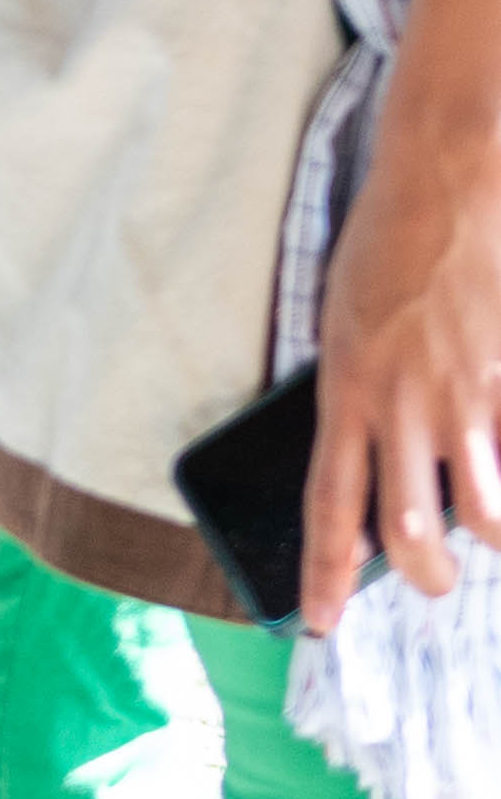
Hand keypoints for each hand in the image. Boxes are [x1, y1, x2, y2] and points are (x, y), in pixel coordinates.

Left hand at [304, 110, 500, 627]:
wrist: (444, 179)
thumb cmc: (388, 246)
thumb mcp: (346, 319)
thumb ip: (360, 393)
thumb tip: (377, 462)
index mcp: (344, 386)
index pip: (327, 503)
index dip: (324, 572)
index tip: (315, 620)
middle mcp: (400, 401)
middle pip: (406, 530)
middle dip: (422, 572)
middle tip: (432, 571)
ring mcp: (463, 394)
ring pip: (482, 516)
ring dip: (484, 535)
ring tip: (483, 524)